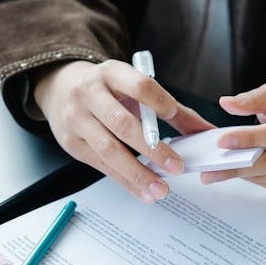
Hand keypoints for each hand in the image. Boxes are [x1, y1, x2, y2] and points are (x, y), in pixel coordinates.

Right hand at [34, 60, 214, 202]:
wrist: (60, 89)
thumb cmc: (107, 89)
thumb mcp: (134, 87)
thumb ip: (172, 108)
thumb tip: (205, 131)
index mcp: (111, 73)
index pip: (138, 86)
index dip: (157, 101)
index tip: (172, 116)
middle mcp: (90, 94)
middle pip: (122, 123)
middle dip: (152, 148)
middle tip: (177, 167)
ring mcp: (77, 119)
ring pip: (109, 149)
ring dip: (138, 173)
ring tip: (161, 189)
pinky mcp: (71, 144)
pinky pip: (101, 166)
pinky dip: (125, 181)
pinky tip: (143, 191)